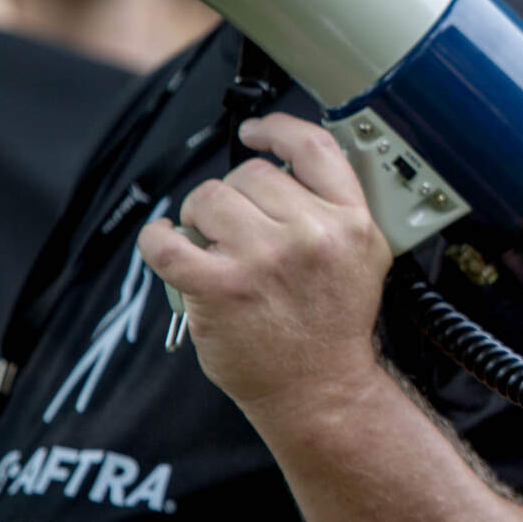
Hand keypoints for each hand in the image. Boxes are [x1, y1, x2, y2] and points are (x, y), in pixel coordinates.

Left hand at [138, 113, 391, 418]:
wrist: (322, 392)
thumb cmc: (333, 329)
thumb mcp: (364, 257)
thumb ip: (334, 210)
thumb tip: (281, 169)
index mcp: (351, 222)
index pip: (313, 147)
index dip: (277, 129)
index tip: (257, 133)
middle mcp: (311, 235)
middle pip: (252, 174)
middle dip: (237, 196)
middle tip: (237, 229)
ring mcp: (264, 260)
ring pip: (210, 198)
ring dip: (201, 216)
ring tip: (209, 242)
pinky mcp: (221, 288)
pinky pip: (168, 242)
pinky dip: (158, 238)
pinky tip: (166, 240)